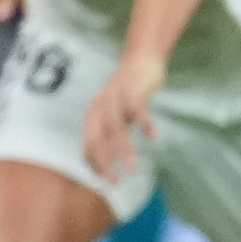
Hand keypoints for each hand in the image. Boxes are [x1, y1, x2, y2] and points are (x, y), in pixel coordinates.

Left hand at [81, 53, 165, 183]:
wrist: (139, 59)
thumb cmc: (126, 93)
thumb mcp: (114, 114)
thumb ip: (110, 134)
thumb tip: (107, 162)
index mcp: (93, 115)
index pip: (88, 144)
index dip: (94, 163)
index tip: (104, 181)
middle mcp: (100, 107)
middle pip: (97, 138)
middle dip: (104, 162)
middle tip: (114, 182)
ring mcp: (115, 98)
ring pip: (116, 128)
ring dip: (123, 150)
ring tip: (132, 169)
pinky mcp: (133, 89)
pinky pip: (137, 108)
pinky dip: (143, 122)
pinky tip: (152, 136)